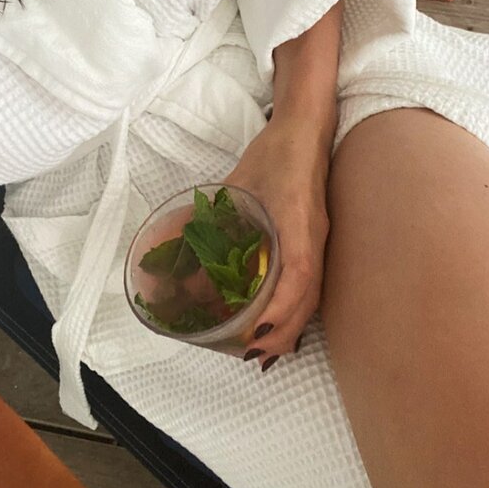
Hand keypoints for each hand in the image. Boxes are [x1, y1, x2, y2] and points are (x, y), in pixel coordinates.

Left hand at [223, 115, 332, 370]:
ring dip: (290, 326)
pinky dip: (294, 307)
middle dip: (282, 332)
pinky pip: (310, 282)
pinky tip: (277, 320)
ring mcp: (318, 242)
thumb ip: (206, 215)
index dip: (281, 308)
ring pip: (312, 295)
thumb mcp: (235, 186)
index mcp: (298, 224)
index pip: (299, 274)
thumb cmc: (273, 155)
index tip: (257, 332)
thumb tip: (169, 246)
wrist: (305, 131)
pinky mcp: (315, 240)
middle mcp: (314, 239)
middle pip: (309, 298)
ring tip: (264, 348)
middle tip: (252, 356)